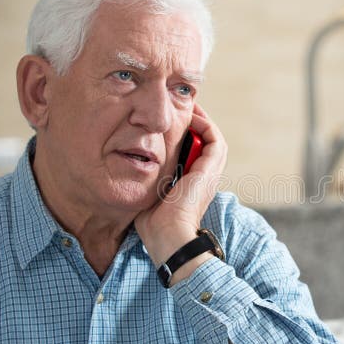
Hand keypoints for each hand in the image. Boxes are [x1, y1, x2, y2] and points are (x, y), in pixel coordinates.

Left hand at [135, 104, 227, 280]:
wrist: (170, 235)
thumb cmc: (155, 224)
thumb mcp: (148, 195)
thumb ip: (146, 180)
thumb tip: (129, 168)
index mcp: (191, 183)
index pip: (192, 152)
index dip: (182, 135)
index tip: (165, 122)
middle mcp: (204, 176)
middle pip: (204, 141)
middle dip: (192, 123)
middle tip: (178, 108)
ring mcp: (210, 172)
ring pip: (212, 137)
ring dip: (200, 121)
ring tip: (186, 107)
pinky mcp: (211, 168)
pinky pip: (214, 138)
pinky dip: (204, 125)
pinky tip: (190, 117)